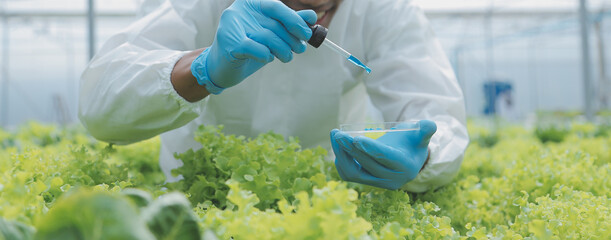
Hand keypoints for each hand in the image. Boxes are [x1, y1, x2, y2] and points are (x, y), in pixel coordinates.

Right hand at [191, 0, 316, 93]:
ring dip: (283, 51)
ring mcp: (232, 27)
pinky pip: (259, 50)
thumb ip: (289, 23)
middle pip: (274, 24)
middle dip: (292, 39)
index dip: (295, 20)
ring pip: (268, 38)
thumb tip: (311, 16)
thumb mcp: (271, 33)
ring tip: (286, 57)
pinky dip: (267, 56)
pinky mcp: (230, 44)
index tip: (307, 33)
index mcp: (249, 3)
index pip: (277, 7)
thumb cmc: (250, 47)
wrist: (221, 67)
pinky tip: (267, 58)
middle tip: (300, 49)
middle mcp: (238, 11)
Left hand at [330, 120, 436, 189]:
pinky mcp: (367, 183)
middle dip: (350, 148)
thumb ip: (425, 130)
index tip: (354, 138)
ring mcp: (378, 183)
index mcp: (405, 167)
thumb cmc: (412, 142)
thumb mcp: (421, 134)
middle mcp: (392, 179)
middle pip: (367, 164)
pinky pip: (349, 175)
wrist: (408, 159)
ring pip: (354, 172)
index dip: (370, 148)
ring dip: (341, 155)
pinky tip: (339, 148)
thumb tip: (429, 124)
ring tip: (335, 136)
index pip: (385, 157)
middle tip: (338, 133)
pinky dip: (341, 162)